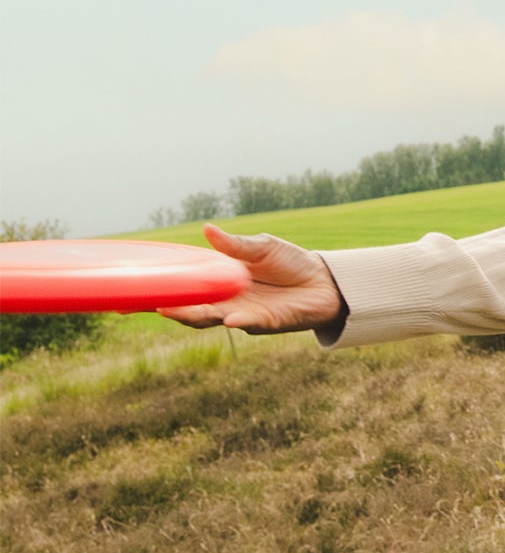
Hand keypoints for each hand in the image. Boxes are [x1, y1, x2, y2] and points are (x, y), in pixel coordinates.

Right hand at [159, 225, 344, 335]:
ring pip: (214, 319)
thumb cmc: (290, 262)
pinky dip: (239, 321)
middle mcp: (227, 302)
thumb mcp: (262, 247)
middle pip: (193, 309)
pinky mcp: (268, 322)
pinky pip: (250, 323)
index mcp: (222, 282)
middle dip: (171, 308)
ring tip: (173, 311)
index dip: (162, 292)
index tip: (132, 295)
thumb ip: (235, 245)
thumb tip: (207, 229)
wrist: (325, 280)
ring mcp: (245, 314)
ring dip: (195, 315)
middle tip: (148, 303)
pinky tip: (229, 318)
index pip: (187, 289)